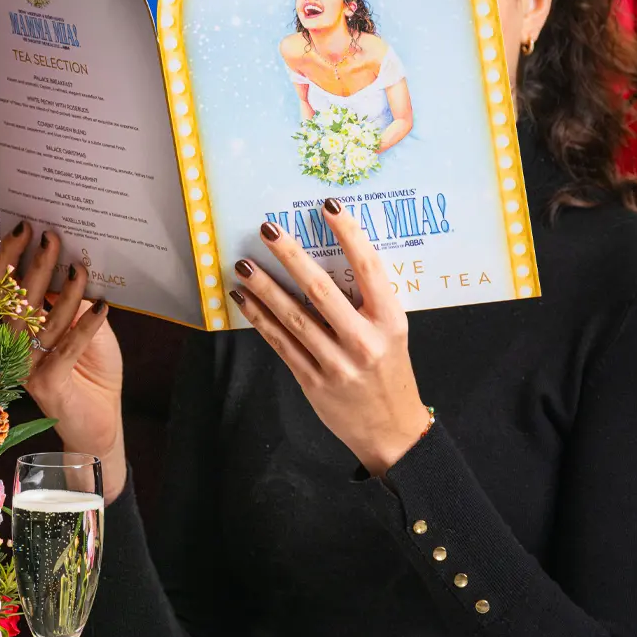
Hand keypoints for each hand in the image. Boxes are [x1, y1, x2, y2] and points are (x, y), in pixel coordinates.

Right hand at [0, 224, 128, 498]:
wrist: (99, 424)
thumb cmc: (90, 372)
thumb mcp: (83, 329)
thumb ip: (70, 303)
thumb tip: (68, 268)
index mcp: (14, 329)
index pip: (2, 288)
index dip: (9, 258)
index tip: (25, 229)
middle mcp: (13, 346)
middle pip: (17, 299)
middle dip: (36, 265)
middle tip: (52, 238)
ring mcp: (26, 366)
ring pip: (42, 321)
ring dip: (64, 291)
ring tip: (81, 268)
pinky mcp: (46, 383)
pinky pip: (67, 346)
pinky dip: (87, 325)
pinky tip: (104, 305)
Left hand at [230, 198, 427, 477]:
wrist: (392, 430)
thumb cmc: (391, 372)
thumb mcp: (393, 333)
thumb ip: (368, 302)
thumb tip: (330, 259)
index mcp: (390, 321)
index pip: (369, 268)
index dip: (348, 234)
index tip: (328, 207)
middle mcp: (363, 341)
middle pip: (320, 290)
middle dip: (290, 256)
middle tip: (267, 230)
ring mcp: (336, 363)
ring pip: (293, 317)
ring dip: (264, 288)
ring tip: (243, 264)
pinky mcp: (312, 380)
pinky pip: (281, 343)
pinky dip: (260, 319)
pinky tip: (244, 300)